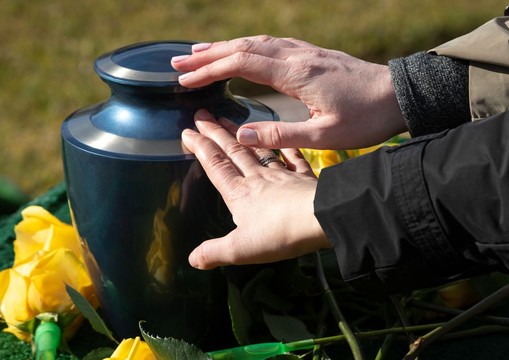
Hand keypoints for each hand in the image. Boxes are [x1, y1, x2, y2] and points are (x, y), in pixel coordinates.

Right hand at [171, 35, 405, 149]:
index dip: (210, 70)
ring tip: (200, 54)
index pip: (242, 64)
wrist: (401, 95)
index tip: (185, 79)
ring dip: (226, 47)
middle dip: (208, 54)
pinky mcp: (315, 55)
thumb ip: (282, 135)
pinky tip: (243, 52)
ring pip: (258, 42)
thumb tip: (241, 135)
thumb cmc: (367, 118)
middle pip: (244, 47)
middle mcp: (298, 56)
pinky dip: (249, 47)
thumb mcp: (325, 135)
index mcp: (296, 74)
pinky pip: (273, 45)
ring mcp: (307, 52)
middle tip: (177, 62)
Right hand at [182, 109, 330, 269]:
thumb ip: (215, 252)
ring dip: (241, 134)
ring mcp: (283, 175)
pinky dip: (285, 147)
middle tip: (202, 115)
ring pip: (257, 150)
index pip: (215, 165)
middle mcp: (258, 178)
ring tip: (229, 120)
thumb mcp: (240, 249)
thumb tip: (193, 260)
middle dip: (215, 133)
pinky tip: (281, 140)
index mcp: (239, 193)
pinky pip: (293, 157)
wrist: (321, 218)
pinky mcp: (305, 177)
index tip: (187, 131)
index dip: (199, 147)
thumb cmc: (280, 233)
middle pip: (233, 151)